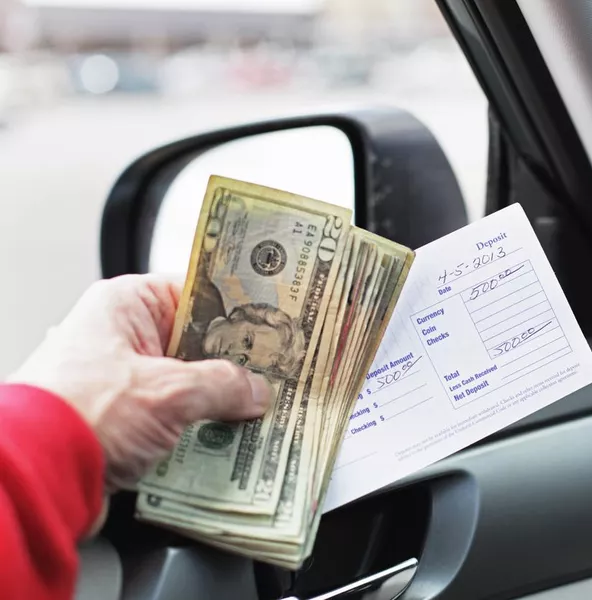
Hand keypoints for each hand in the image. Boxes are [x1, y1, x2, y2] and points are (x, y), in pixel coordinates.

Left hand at [8, 274, 271, 496]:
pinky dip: (197, 425)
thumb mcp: (169, 391)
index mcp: (126, 305)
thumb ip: (223, 385)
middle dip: (234, 362)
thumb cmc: (82, 414)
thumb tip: (256, 390)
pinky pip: (172, 414)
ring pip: (186, 381)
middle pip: (195, 341)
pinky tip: (228, 437)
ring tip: (259, 408)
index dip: (237, 307)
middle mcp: (122, 336)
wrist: (31, 479)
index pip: (196, 291)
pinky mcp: (121, 418)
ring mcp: (121, 378)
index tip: (272, 323)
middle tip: (275, 373)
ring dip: (217, 400)